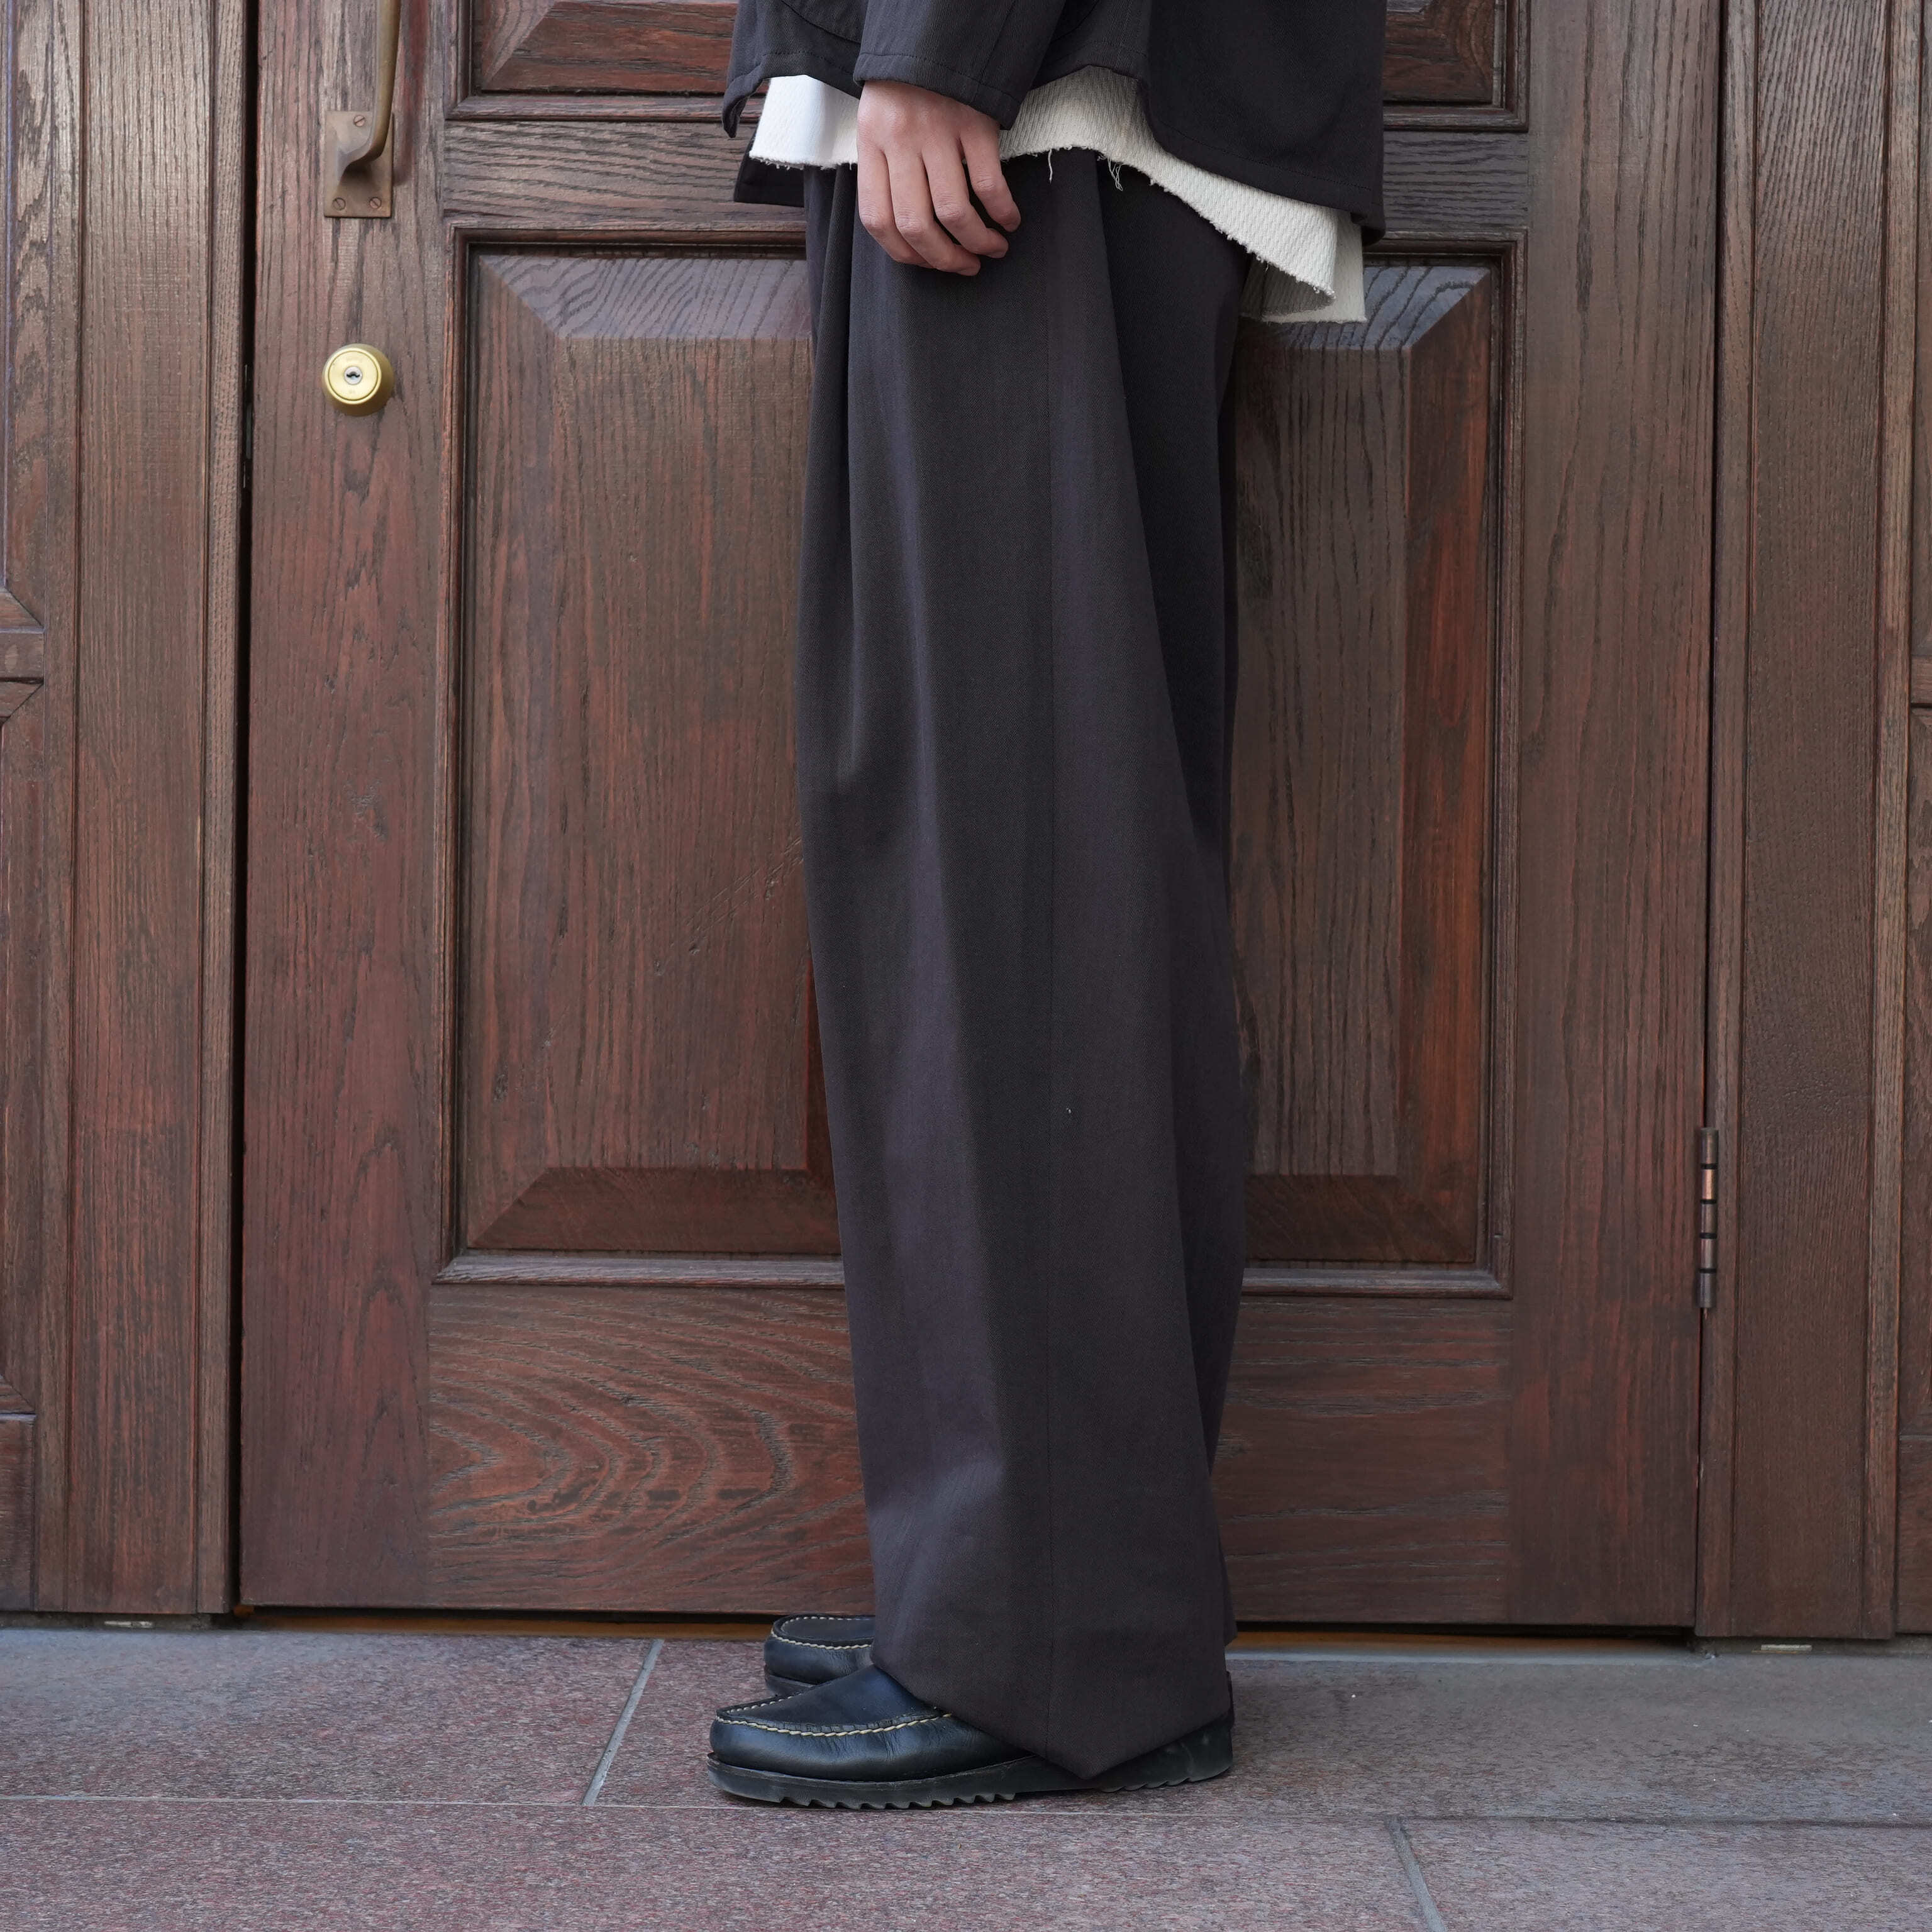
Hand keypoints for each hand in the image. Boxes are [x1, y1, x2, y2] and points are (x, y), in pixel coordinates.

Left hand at [855, 80, 1021, 274]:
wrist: (940, 32)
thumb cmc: (910, 85)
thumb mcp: (881, 122)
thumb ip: (886, 170)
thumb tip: (908, 234)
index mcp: (872, 143)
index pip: (878, 219)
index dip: (904, 254)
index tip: (927, 263)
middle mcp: (900, 139)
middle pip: (916, 224)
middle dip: (943, 259)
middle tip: (964, 267)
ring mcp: (938, 130)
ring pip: (954, 211)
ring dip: (977, 242)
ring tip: (992, 249)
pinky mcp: (974, 121)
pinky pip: (989, 184)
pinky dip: (1003, 211)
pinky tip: (1009, 220)